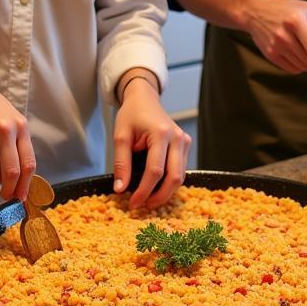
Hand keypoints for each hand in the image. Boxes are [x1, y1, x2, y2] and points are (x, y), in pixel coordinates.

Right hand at [0, 62, 35, 200]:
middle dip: (9, 190)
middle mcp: (4, 130)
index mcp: (20, 126)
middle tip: (4, 194)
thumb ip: (17, 142)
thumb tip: (21, 177)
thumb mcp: (10, 118)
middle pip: (11, 173)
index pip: (29, 163)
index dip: (26, 185)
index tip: (21, 197)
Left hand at [113, 79, 190, 209]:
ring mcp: (185, 142)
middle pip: (174, 177)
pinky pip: (181, 170)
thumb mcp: (120, 136)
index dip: (144, 191)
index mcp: (161, 133)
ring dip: (166, 192)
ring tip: (148, 199)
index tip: (133, 203)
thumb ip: (121, 163)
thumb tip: (120, 189)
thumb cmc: (131, 115)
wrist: (144, 99)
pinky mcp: (186, 145)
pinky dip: (170, 182)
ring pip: (180, 176)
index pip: (155, 171)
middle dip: (159, 196)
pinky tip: (157, 188)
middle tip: (143, 206)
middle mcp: (178, 138)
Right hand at [243, 0, 306, 78]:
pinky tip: (296, 54)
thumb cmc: (286, 8)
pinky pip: (291, 69)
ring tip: (304, 50)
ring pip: (301, 67)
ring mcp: (276, 46)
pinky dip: (298, 66)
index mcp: (296, 21)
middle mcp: (284, 35)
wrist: (256, 11)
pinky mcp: (270, 54)